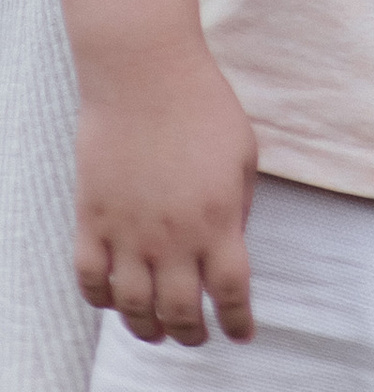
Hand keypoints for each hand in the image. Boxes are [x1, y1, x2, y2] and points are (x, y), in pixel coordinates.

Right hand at [74, 44, 257, 349]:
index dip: (237, 321)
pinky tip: (114, 299)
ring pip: (133, 307)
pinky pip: (91, 280)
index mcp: (218, 220)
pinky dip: (101, 299)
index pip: (231, 292)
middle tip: (197, 338)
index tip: (242, 334)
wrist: (145, 73)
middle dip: (191, 334)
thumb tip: (230, 244)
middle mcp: (172, 237)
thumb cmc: (203, 105)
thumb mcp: (244, 153)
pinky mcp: (92, 220)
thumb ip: (239, 206)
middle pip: (180, 311)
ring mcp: (127, 232)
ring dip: (147, 328)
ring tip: (158, 331)